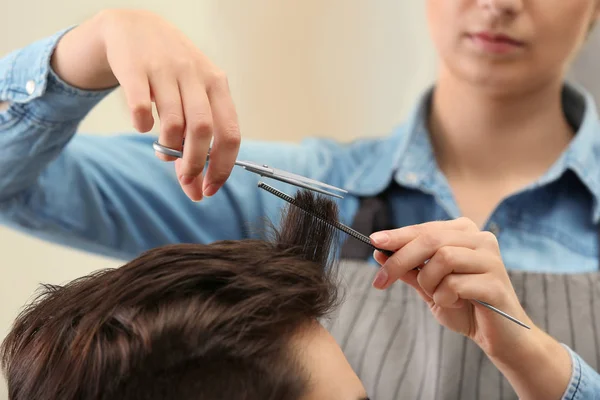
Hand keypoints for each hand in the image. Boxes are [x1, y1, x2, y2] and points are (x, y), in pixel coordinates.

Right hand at [51, 9, 240, 200]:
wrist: (135, 27)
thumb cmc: (171, 74)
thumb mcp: (191, 99)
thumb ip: (195, 143)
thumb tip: (196, 191)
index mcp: (217, 85)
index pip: (230, 134)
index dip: (222, 167)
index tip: (210, 189)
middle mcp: (196, 75)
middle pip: (204, 130)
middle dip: (195, 164)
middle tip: (185, 178)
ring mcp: (166, 70)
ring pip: (174, 122)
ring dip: (169, 147)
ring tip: (163, 150)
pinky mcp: (135, 68)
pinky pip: (141, 107)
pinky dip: (142, 125)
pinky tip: (142, 125)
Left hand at [369, 217, 531, 354]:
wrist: (499, 337)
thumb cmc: (465, 307)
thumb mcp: (429, 286)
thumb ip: (409, 268)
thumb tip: (378, 251)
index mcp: (465, 233)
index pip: (425, 229)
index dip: (397, 236)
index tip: (373, 242)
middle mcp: (481, 238)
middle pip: (431, 239)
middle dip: (400, 260)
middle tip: (381, 281)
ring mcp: (491, 258)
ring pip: (443, 258)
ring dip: (429, 282)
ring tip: (439, 296)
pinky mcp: (496, 282)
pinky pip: (455, 284)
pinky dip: (445, 297)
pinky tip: (457, 304)